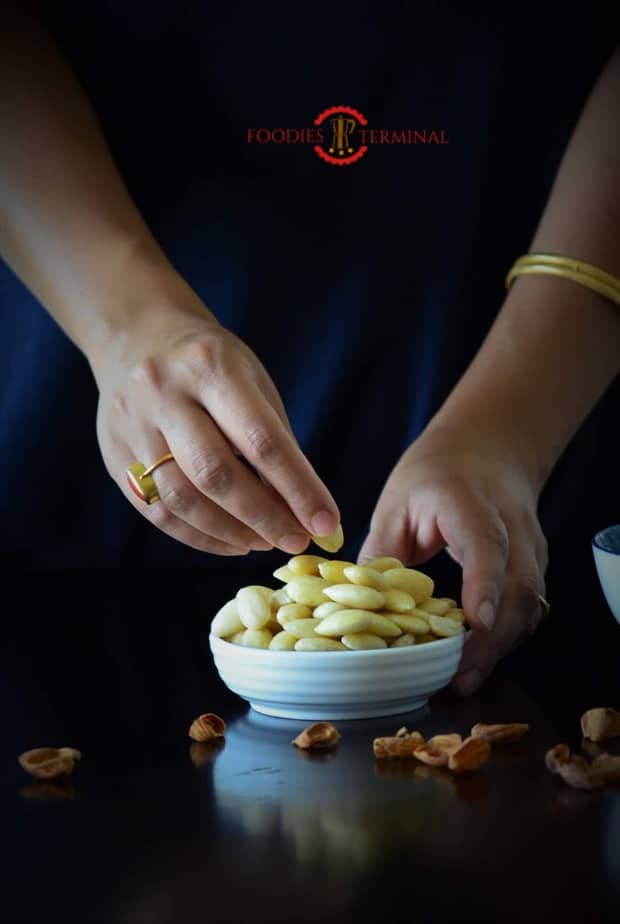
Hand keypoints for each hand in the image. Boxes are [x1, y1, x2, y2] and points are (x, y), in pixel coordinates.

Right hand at [93, 301, 339, 555]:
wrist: (136, 336)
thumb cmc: (210, 366)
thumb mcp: (251, 382)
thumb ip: (276, 443)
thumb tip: (306, 511)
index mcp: (210, 367)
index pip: (261, 440)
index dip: (297, 488)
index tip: (325, 524)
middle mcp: (164, 393)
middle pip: (216, 474)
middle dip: (263, 517)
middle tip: (295, 541)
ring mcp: (132, 425)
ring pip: (181, 498)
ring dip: (230, 531)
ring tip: (263, 543)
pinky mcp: (114, 454)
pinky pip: (156, 510)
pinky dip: (198, 536)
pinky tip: (230, 542)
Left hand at [358, 425, 547, 695]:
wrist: (487, 448)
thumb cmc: (435, 474)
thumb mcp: (396, 502)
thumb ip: (382, 552)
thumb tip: (359, 606)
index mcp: (470, 503)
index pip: (485, 544)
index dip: (483, 584)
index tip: (475, 622)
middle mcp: (512, 527)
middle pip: (515, 588)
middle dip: (491, 640)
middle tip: (458, 679)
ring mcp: (530, 548)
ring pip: (528, 605)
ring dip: (499, 647)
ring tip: (463, 681)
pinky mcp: (533, 567)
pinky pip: (527, 609)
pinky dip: (506, 638)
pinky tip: (477, 660)